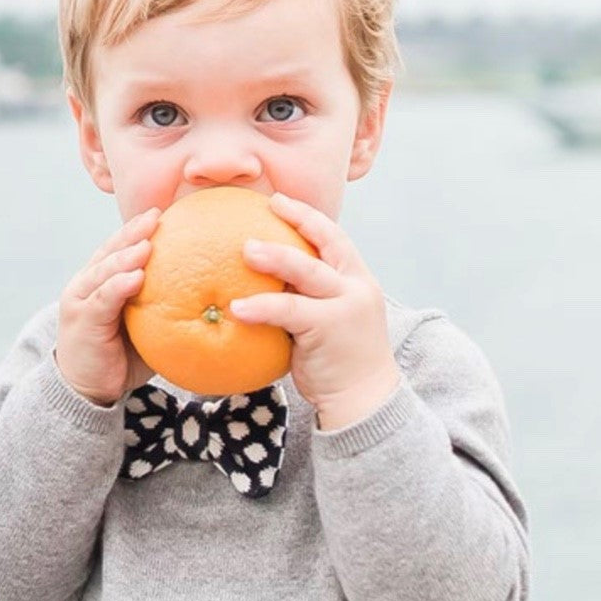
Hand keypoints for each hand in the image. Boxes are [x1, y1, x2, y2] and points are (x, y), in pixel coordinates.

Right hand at [55, 207, 161, 406]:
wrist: (87, 389)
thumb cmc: (120, 356)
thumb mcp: (145, 327)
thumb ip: (164, 307)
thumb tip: (212, 297)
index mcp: (99, 281)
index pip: (117, 248)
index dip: (136, 229)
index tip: (160, 212)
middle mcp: (86, 285)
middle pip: (110, 251)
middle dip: (133, 232)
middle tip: (156, 216)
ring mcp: (80, 301)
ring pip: (105, 270)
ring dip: (126, 255)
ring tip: (147, 242)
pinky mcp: (82, 321)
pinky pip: (103, 299)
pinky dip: (119, 285)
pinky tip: (136, 276)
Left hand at [230, 192, 401, 429]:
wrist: (364, 399)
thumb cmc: (338, 360)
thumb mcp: (328, 320)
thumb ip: (306, 298)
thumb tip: (260, 283)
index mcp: (357, 280)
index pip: (335, 238)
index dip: (307, 217)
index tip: (279, 201)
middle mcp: (357, 287)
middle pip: (327, 242)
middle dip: (298, 220)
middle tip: (266, 206)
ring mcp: (346, 306)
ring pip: (309, 271)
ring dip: (276, 257)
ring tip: (245, 250)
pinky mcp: (330, 328)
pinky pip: (290, 310)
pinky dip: (262, 307)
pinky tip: (236, 309)